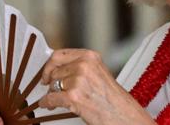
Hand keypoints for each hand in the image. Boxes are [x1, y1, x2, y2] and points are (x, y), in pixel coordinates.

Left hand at [40, 49, 154, 124]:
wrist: (123, 114)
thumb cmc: (113, 98)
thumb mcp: (98, 73)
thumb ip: (81, 67)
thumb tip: (60, 69)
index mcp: (90, 57)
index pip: (59, 55)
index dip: (50, 65)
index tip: (48, 71)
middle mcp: (84, 65)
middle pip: (54, 70)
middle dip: (51, 81)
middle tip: (51, 87)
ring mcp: (78, 80)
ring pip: (52, 84)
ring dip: (52, 93)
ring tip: (57, 99)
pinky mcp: (73, 96)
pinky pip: (50, 98)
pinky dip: (47, 103)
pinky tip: (49, 104)